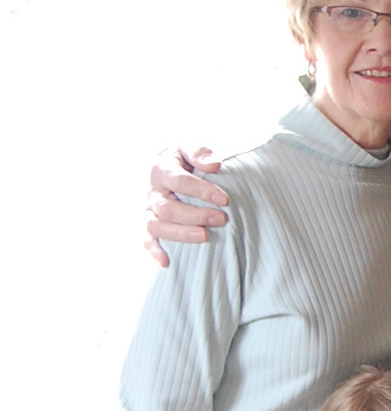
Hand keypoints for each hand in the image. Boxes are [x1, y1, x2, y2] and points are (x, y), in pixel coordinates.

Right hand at [145, 146, 228, 267]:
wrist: (167, 166)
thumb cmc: (183, 159)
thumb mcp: (189, 147)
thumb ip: (200, 152)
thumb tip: (214, 164)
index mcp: (161, 169)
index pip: (179, 181)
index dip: (202, 191)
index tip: (224, 200)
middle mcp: (152, 191)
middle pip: (168, 208)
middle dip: (195, 215)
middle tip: (221, 219)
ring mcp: (148, 209)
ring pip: (156, 226)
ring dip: (180, 233)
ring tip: (204, 236)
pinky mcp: (148, 224)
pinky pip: (146, 240)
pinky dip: (153, 252)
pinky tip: (166, 263)